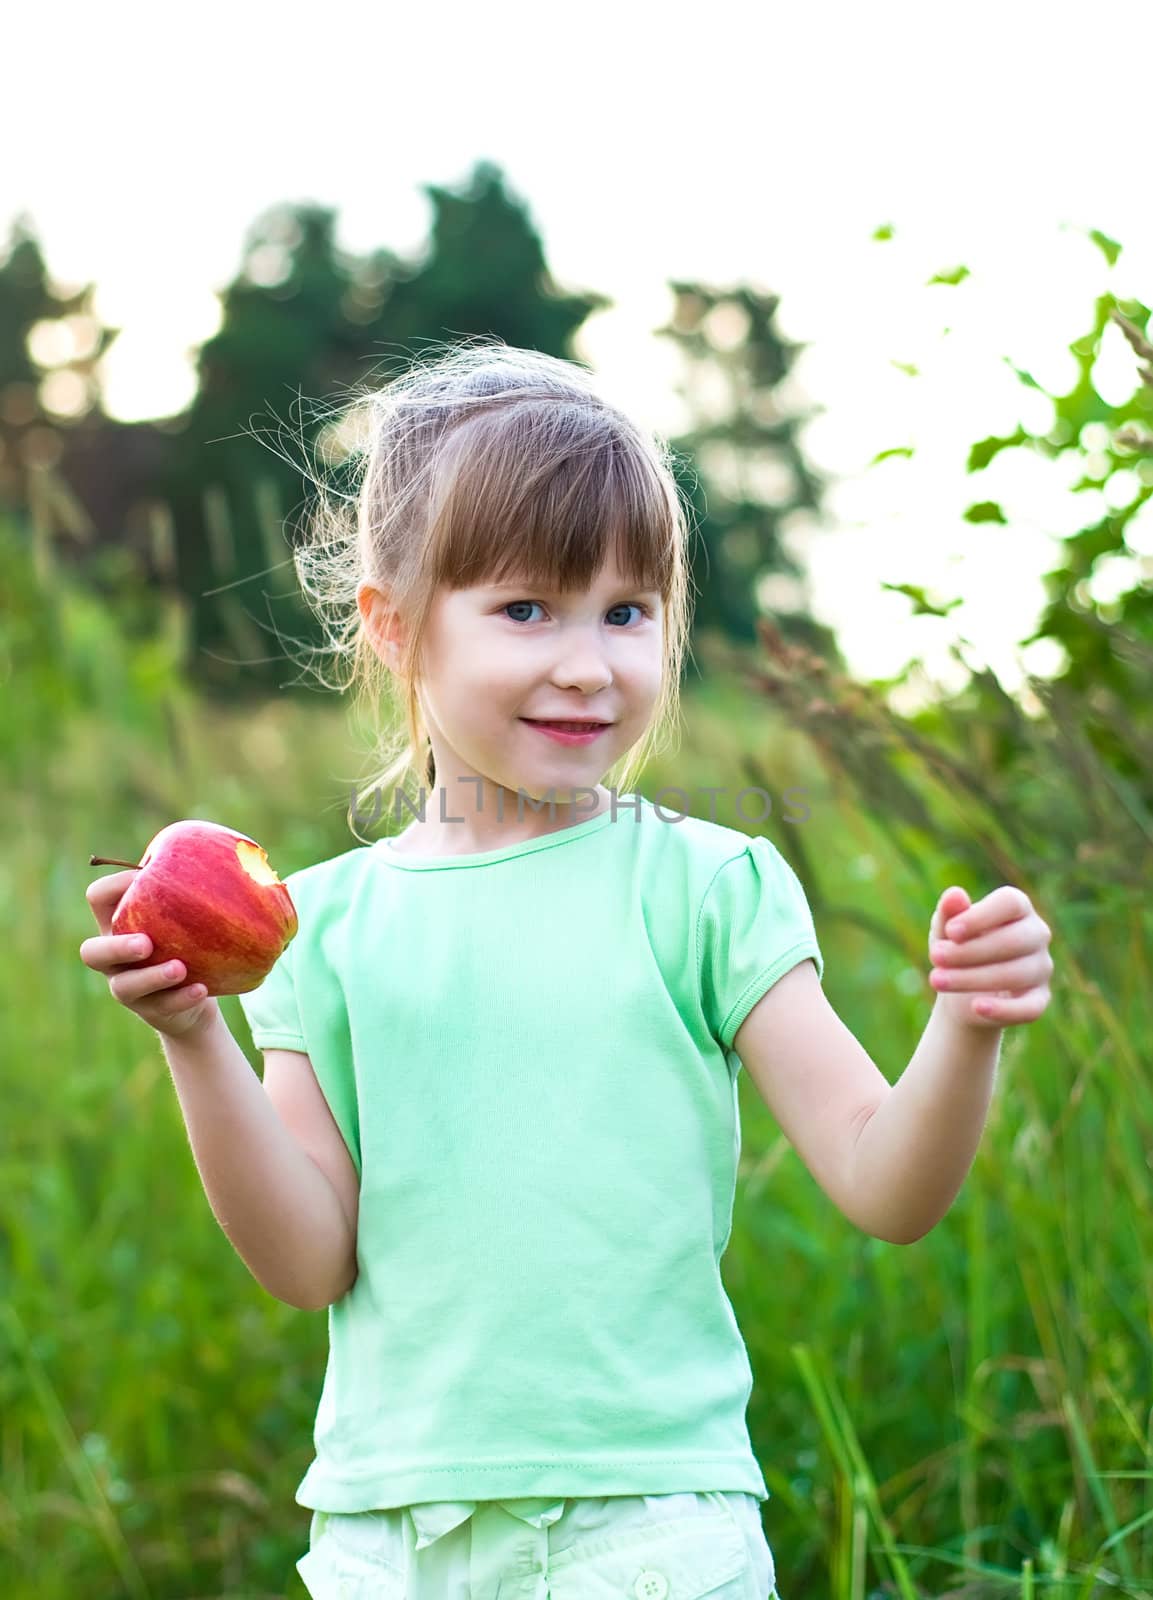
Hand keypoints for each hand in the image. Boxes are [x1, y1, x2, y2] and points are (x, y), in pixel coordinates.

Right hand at [81, 870, 220, 1040]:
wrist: (198, 993)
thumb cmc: (193, 938)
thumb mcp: (192, 913)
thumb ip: (201, 887)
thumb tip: (253, 853)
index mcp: (119, 924)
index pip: (98, 898)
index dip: (115, 886)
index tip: (147, 877)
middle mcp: (114, 959)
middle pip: (92, 953)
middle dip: (116, 947)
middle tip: (146, 943)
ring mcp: (129, 987)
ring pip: (124, 986)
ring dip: (151, 976)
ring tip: (180, 968)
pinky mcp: (151, 1010)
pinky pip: (163, 1006)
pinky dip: (182, 997)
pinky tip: (202, 988)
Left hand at [928, 884, 1052, 1030]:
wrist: (962, 991)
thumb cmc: (957, 947)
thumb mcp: (946, 929)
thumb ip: (949, 912)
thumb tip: (954, 894)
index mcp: (1018, 907)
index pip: (1011, 903)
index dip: (981, 917)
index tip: (950, 931)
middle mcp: (1037, 934)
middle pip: (1014, 940)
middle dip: (970, 950)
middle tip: (934, 956)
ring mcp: (1042, 967)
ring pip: (1017, 974)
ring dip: (973, 978)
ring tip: (936, 980)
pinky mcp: (1039, 999)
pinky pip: (1030, 1007)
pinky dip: (1004, 1009)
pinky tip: (976, 1007)